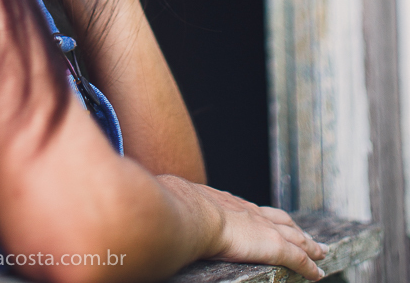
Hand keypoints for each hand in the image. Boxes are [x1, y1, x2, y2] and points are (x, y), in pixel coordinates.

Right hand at [162, 178, 328, 280]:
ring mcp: (264, 228)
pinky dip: (310, 266)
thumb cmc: (178, 209)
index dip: (266, 218)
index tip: (274, 222)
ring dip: (310, 245)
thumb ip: (177, 208)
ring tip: (321, 251)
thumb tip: (157, 209)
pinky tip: (318, 274)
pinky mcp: (274, 246)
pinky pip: (299, 259)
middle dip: (296, 229)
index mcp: (230, 204)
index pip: (255, 211)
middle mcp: (251, 213)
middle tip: (310, 236)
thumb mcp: (180, 204)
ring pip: (296, 237)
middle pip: (282, 220)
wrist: (191, 213)